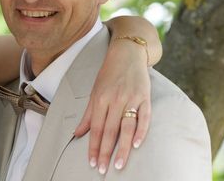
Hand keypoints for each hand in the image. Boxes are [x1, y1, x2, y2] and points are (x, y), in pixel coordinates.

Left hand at [73, 39, 150, 173]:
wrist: (127, 53)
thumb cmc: (109, 73)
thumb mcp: (95, 91)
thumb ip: (88, 114)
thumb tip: (78, 133)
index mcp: (100, 98)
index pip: (95, 127)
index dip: (93, 146)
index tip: (92, 162)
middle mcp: (115, 99)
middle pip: (109, 130)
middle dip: (105, 152)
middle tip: (103, 169)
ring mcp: (131, 98)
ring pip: (125, 127)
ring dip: (122, 148)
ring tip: (118, 164)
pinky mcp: (145, 97)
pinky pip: (144, 118)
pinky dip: (141, 132)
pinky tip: (136, 145)